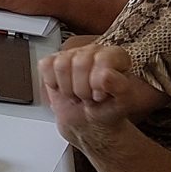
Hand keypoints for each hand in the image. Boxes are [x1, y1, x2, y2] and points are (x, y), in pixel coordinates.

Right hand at [40, 45, 162, 149]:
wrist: (89, 120)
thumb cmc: (108, 108)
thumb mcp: (125, 102)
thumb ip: (121, 87)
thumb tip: (106, 76)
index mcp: (115, 56)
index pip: (102, 61)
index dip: (98, 83)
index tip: (100, 96)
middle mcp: (93, 51)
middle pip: (79, 63)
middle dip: (82, 89)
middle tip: (88, 98)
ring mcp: (72, 55)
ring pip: (61, 65)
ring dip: (67, 89)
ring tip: (77, 95)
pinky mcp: (53, 61)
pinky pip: (46, 66)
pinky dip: (52, 83)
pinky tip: (62, 88)